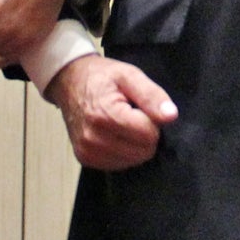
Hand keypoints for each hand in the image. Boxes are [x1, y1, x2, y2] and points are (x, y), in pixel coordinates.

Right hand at [42, 53, 177, 170]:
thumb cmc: (101, 77)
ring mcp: (88, 152)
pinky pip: (119, 164)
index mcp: (104, 115)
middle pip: (142, 151)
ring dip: (134, 144)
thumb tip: (171, 116)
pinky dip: (123, 152)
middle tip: (131, 115)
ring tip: (121, 123)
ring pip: (133, 161)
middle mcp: (93, 138)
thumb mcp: (129, 75)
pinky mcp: (85, 159)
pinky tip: (114, 134)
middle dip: (144, 134)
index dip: (151, 120)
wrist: (69, 82)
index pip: (148, 134)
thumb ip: (151, 95)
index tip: (139, 107)